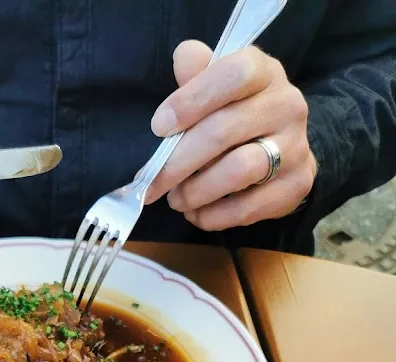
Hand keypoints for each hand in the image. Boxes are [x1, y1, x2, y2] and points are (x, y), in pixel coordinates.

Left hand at [145, 41, 316, 230]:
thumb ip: (198, 74)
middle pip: (224, 131)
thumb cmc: (237, 115)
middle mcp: (287, 105)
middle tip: (152, 182)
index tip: (159, 127)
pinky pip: (247, 207)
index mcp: (264, 72)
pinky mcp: (295, 185)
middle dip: (178, 162)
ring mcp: (296, 146)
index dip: (191, 100)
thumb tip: (184, 57)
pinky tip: (197, 213)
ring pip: (238, 171)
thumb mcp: (217, 87)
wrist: (284, 150)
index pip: (232, 75)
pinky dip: (213, 216)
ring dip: (196, 191)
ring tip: (176, 199)